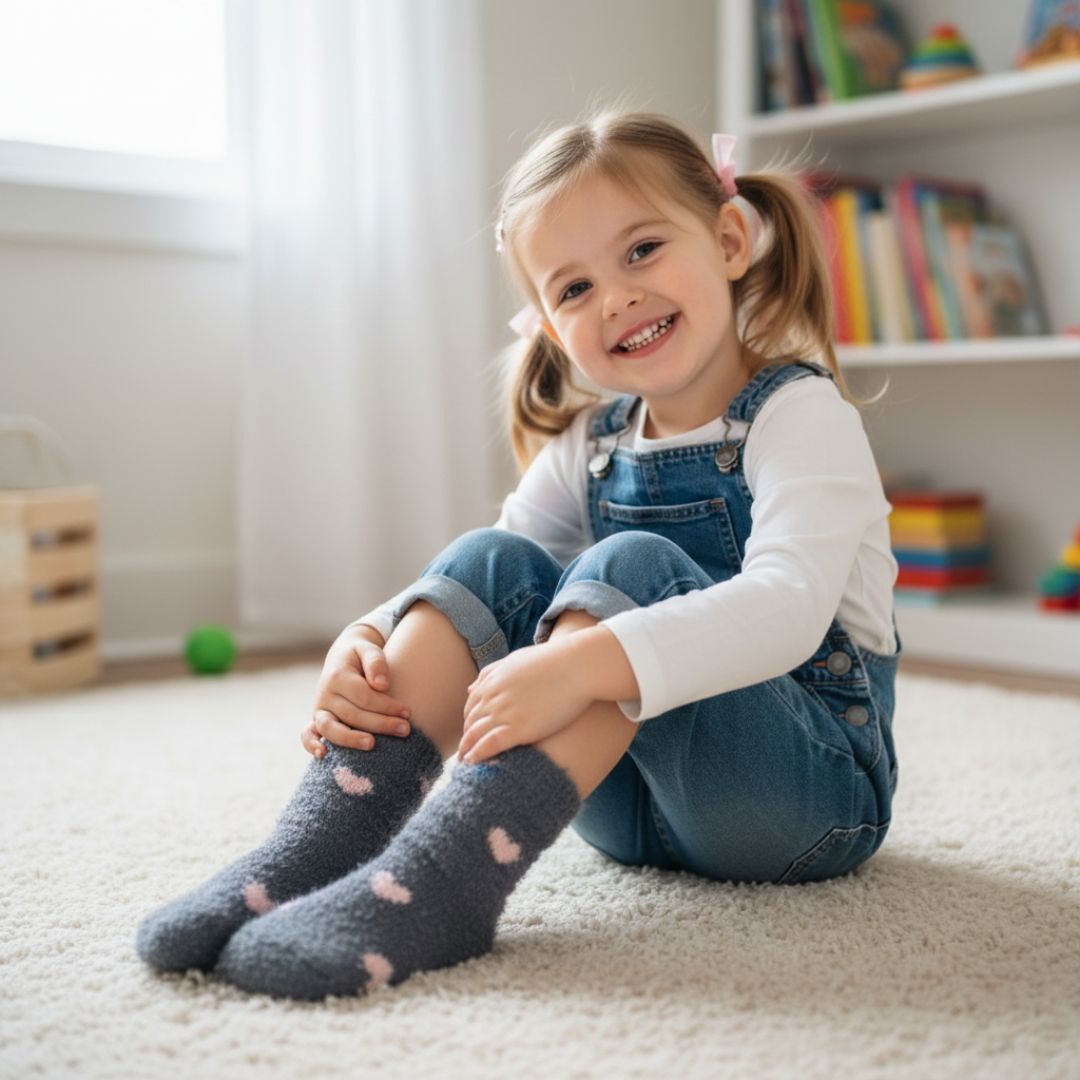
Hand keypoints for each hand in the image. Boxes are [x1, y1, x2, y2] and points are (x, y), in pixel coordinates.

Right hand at [301, 625, 413, 757]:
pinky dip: (311, 745)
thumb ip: (375, 662)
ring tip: (372, 744)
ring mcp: (319, 709)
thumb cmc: (361, 655)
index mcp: (338, 676)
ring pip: (330, 728)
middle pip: (352, 714)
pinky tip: (323, 754)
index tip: (407, 712)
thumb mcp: (368, 649)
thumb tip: (381, 685)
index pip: (364, 696)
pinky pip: (307, 735)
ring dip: (351, 738)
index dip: (386, 705)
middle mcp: (325, 694)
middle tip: (405, 730)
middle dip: (380, 724)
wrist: (343, 657)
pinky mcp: (317, 720)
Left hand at [457, 641, 593, 764]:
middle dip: (466, 739)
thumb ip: (492, 673)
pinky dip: (478, 754)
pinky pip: (489, 744)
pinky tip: (474, 763)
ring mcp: (505, 712)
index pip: (471, 706)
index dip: (469, 722)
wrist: (578, 666)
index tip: (471, 734)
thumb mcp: (516, 661)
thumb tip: (470, 688)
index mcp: (493, 681)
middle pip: (471, 722)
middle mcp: (494, 697)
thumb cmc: (552, 661)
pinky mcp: (519, 728)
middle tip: (464, 754)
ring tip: (465, 764)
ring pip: (475, 735)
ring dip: (467, 750)